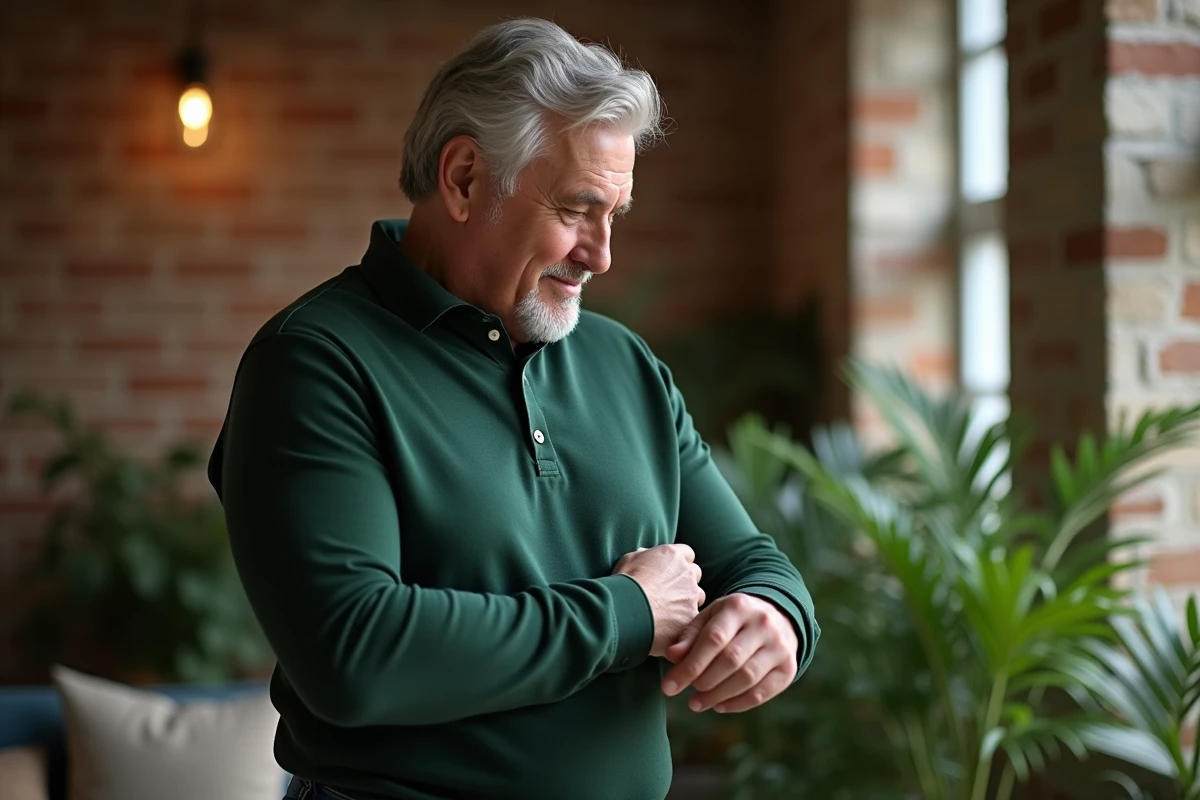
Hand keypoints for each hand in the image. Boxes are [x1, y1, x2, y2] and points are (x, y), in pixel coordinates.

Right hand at [612, 544, 704, 656]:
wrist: (625, 609)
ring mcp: (691, 596)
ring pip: (698, 596)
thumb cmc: (624, 583)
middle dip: (685, 580)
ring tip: (670, 610)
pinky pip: (693, 618)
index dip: (679, 562)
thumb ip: (644, 555)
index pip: (687, 553)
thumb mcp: (629, 559)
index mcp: (673, 555)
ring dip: (688, 600)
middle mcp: (687, 573)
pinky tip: (670, 626)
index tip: (669, 570)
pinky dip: (684, 621)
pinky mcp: (691, 617)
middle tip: (669, 591)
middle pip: (695, 574)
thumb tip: (646, 555)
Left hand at [661, 593, 796, 713]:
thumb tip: (672, 656)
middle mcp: (763, 624)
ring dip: (717, 696)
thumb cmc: (733, 621)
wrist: (776, 618)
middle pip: (730, 660)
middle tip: (686, 693)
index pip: (713, 639)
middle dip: (703, 682)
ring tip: (697, 703)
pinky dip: (737, 704)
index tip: (669, 686)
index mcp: (739, 606)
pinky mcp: (788, 668)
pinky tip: (719, 705)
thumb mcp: (710, 618)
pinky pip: (762, 693)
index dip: (690, 666)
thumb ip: (689, 636)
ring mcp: (779, 646)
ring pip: (747, 679)